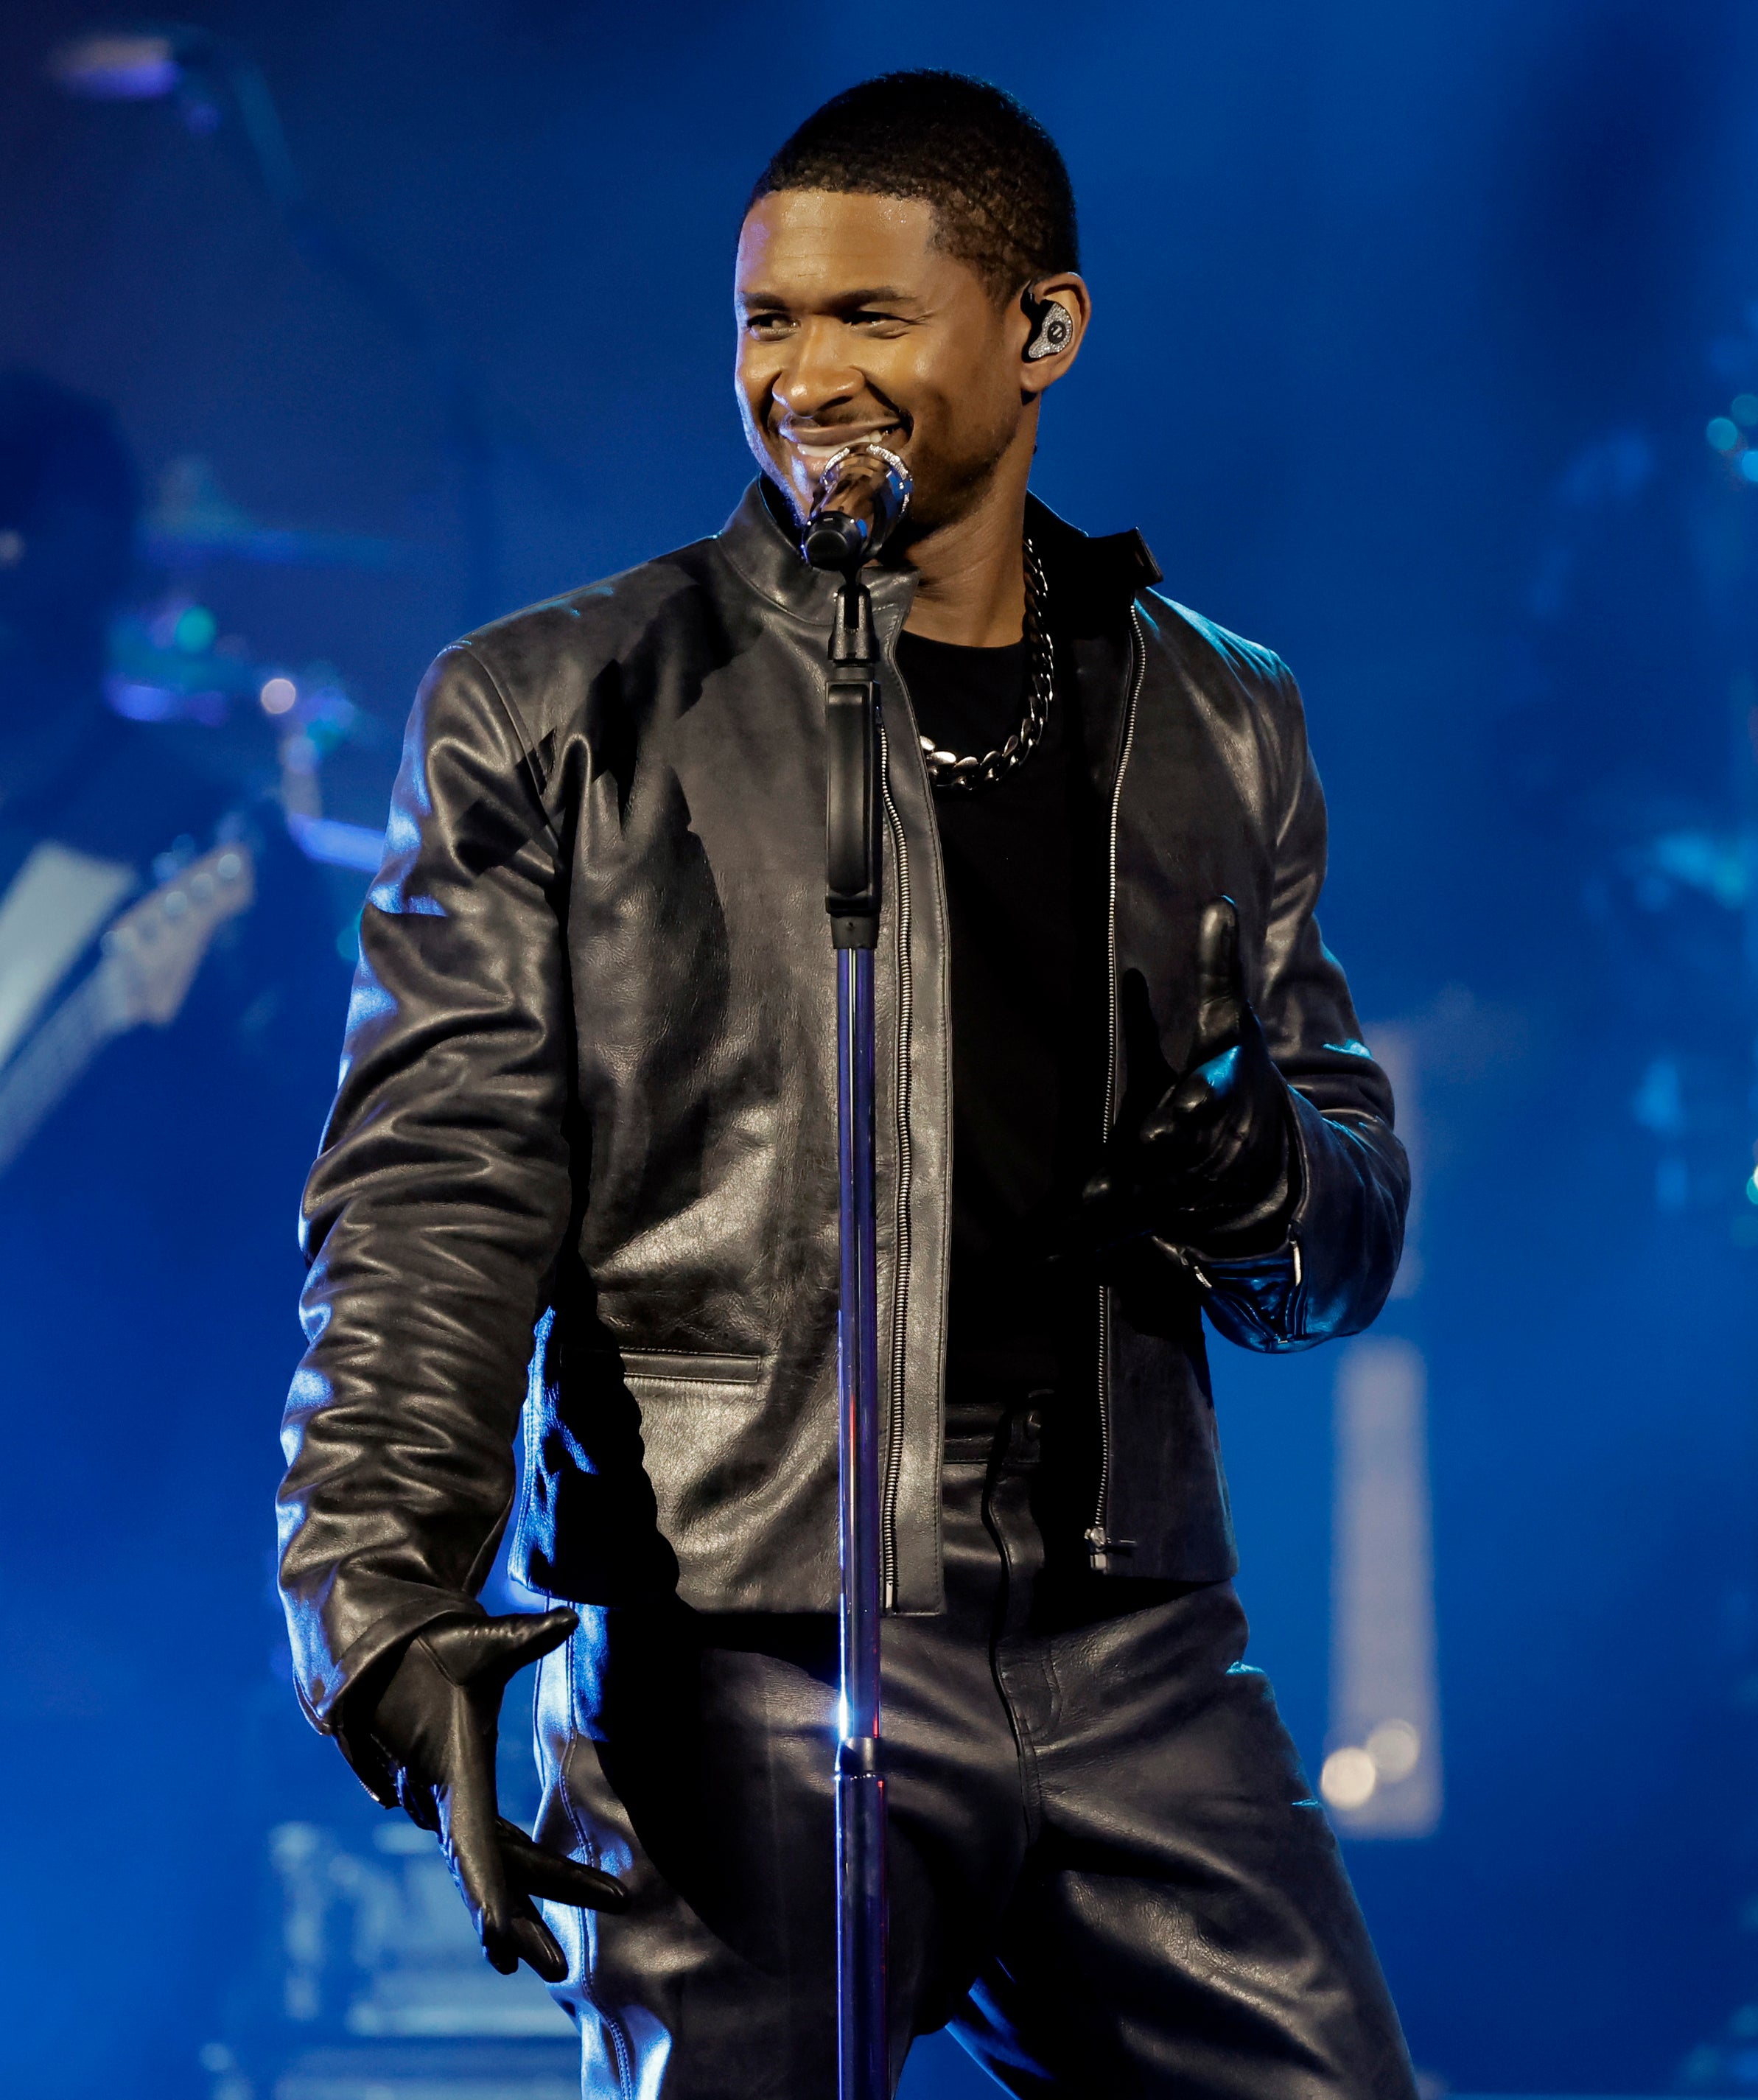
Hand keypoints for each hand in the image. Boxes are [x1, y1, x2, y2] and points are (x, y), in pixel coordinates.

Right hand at [361, 1608, 627, 1980]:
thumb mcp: (481, 1639)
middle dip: (520, 1922)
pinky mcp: (453, 1800)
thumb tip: (570, 1617)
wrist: (382, 1656)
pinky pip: (486, 1848)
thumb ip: (525, 1635)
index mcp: (453, 1773)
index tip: (504, 1940)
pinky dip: (510, 1878)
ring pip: (490, 1864)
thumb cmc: (434, 1648)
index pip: (475, 1845)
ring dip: (524, 1905)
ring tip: (554, 1959)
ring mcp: (445, 1806)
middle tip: (558, 1969)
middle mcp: (443, 1801)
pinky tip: (533, 1907)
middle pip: (489, 1871)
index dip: (491, 1894)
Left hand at [1078, 898, 1292, 1261]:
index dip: (1198, 1099)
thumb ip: (1220, 975)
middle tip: (1136, 1151)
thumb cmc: (1234, 1084)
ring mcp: (1172, 1187)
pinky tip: (1042, 1256)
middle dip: (1158, 1150)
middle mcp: (1195, 1146)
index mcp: (1214, 1097)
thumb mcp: (1230, 1032)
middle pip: (1174, 1149)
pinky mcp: (1147, 1219)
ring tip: (1083, 1205)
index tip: (1186, 1102)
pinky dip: (1079, 1245)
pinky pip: (1110, 1233)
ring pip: (1142, 1195)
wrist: (1265, 1173)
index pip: (1208, 1095)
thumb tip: (1219, 905)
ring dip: (1115, 1201)